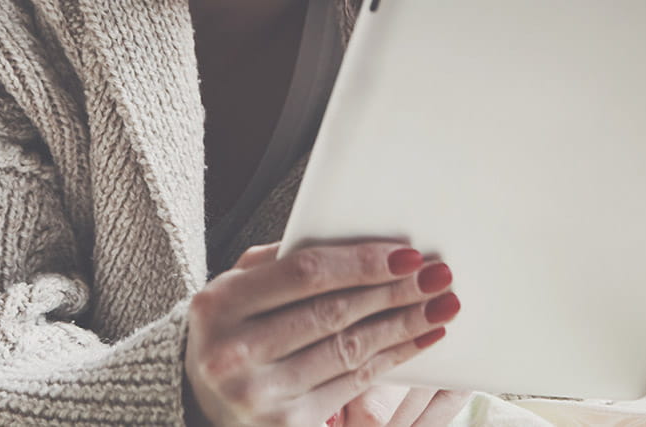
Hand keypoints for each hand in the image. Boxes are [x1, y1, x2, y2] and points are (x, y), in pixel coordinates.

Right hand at [184, 241, 460, 426]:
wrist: (204, 399)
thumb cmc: (231, 329)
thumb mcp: (237, 286)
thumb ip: (281, 259)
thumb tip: (351, 237)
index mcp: (220, 304)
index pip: (304, 273)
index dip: (361, 262)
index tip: (407, 254)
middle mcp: (234, 352)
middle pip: (333, 312)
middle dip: (394, 292)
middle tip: (438, 276)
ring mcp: (259, 394)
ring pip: (349, 350)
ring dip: (403, 325)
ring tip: (441, 306)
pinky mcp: (286, 424)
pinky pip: (352, 383)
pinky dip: (391, 359)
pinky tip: (418, 340)